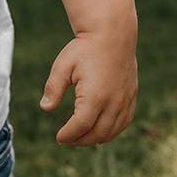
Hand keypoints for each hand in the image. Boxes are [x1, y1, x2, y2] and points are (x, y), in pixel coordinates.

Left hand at [39, 28, 137, 145]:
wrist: (112, 35)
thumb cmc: (84, 49)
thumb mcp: (63, 65)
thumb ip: (53, 88)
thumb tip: (45, 108)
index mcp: (95, 96)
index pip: (81, 125)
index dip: (69, 135)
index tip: (59, 138)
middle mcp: (114, 102)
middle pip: (98, 134)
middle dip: (81, 141)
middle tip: (67, 140)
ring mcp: (125, 101)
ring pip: (112, 131)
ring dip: (96, 139)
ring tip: (80, 138)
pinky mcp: (132, 97)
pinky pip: (124, 123)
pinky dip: (111, 131)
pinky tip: (99, 131)